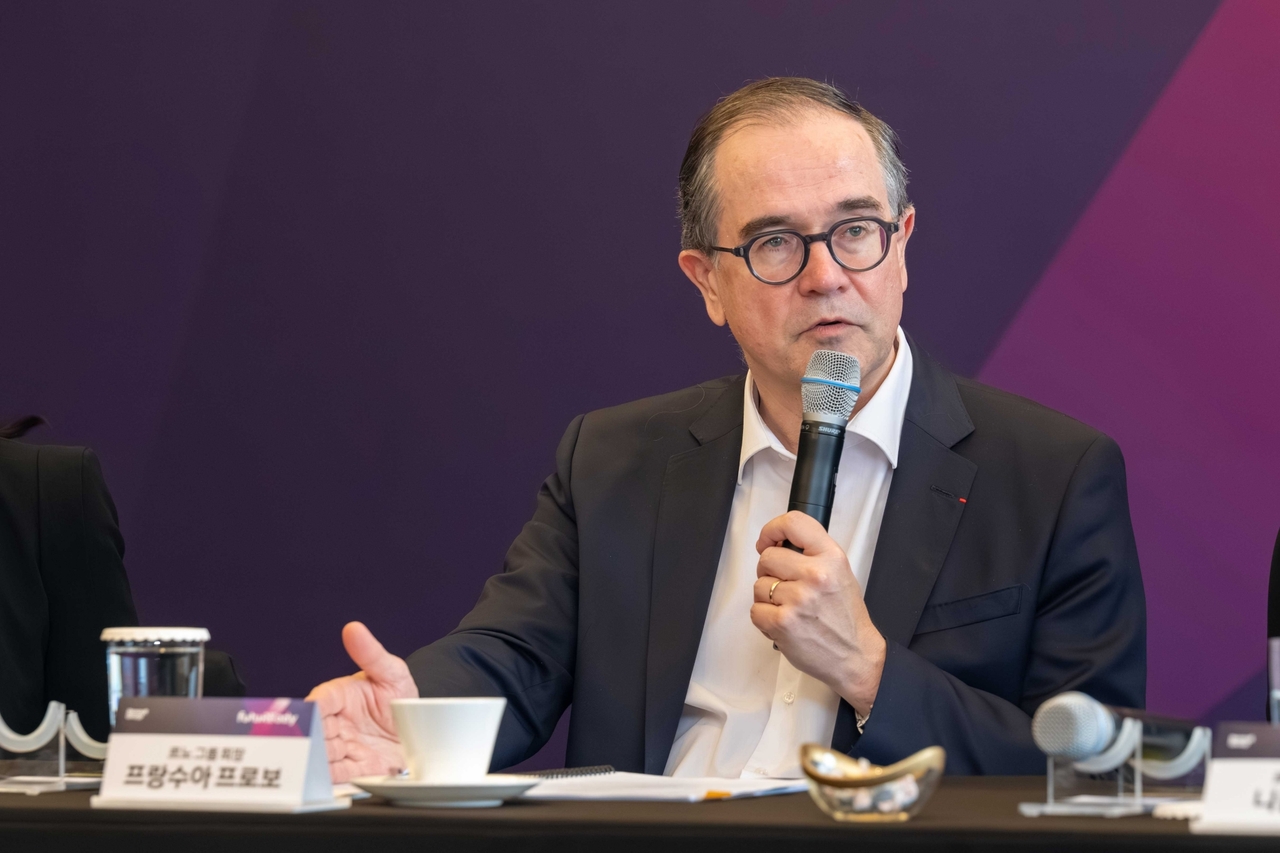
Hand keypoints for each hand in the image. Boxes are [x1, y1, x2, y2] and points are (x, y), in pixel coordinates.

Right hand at [305, 622, 417, 782]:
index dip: (313, 708)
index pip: (320, 701)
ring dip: (317, 760)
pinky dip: (329, 778)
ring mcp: (344, 746)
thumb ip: (371, 653)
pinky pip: (336, 775)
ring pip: (322, 755)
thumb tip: (353, 629)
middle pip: (316, 731)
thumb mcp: (391, 671)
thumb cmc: (400, 696)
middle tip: (311, 743)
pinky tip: (325, 780)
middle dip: (311, 738)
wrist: (420, 728)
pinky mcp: (354, 769)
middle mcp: (336, 722)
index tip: (310, 713)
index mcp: (339, 696)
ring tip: (315, 764)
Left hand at [751, 511, 885, 715]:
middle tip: (785, 585)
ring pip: (758, 585)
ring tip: (789, 608)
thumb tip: (775, 543)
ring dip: (767, 597)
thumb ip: (812, 554)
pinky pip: (755, 610)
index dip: (773, 530)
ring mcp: (797, 600)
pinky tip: (784, 622)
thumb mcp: (840, 573)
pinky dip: (765, 618)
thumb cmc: (845, 616)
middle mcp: (815, 575)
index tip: (767, 540)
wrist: (856, 656)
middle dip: (770, 571)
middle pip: (767, 557)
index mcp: (831, 558)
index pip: (794, 523)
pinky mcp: (782, 623)